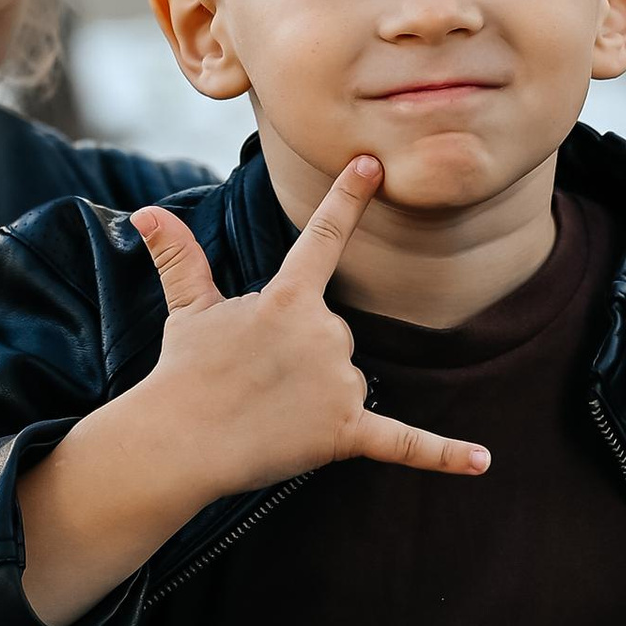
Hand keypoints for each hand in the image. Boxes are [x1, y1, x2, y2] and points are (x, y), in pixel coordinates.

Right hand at [18, 158, 486, 625]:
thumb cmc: (185, 374)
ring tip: (269, 412)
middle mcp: (326, 333)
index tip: (371, 163)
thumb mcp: (187, 311)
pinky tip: (483, 462)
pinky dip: (443, 455)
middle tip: (255, 380)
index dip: (347, 199)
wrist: (180, 441)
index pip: (323, 238)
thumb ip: (180, 260)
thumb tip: (141, 212)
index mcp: (290, 299)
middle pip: (334, 335)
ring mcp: (340, 382)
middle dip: (301, 358)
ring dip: (316, 397)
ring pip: (348, 381)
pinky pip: (404, 443)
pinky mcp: (347, 432)